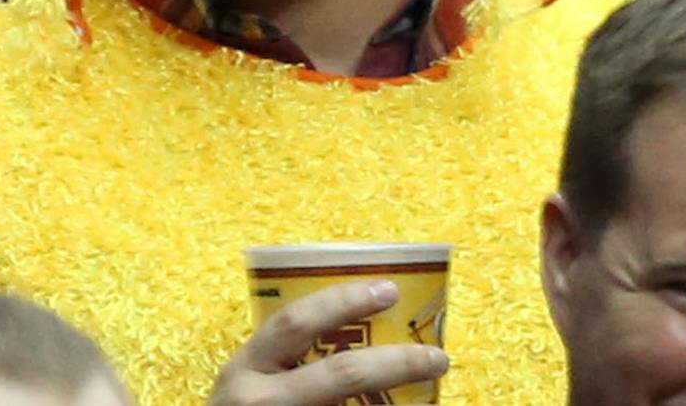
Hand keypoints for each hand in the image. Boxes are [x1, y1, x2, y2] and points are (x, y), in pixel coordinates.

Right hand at [208, 280, 449, 405]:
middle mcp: (260, 399)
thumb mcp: (250, 380)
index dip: (344, 301)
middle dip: (398, 363)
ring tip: (433, 396)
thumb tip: (360, 329)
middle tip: (438, 357)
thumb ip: (287, 357)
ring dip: (401, 404)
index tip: (390, 290)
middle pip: (342, 374)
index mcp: (247, 367)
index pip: (296, 322)